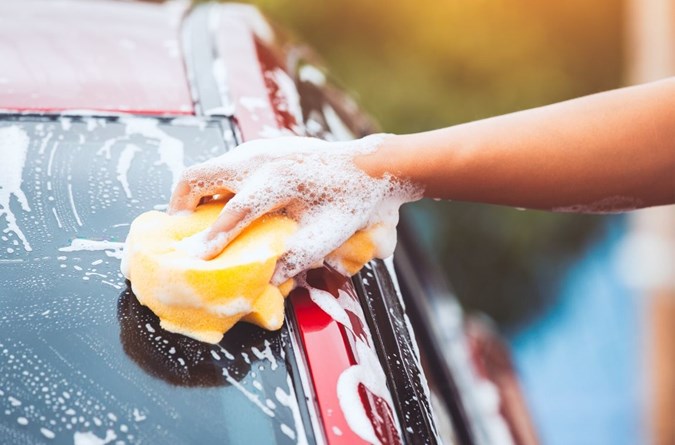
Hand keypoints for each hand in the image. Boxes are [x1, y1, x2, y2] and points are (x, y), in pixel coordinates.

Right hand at [169, 135, 420, 283]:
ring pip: (208, 169)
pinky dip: (215, 186)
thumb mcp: (324, 237)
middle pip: (198, 176)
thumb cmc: (349, 203)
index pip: (232, 212)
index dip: (212, 238)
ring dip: (197, 196)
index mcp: (278, 180)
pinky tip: (226, 207)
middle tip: (181, 233)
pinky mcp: (261, 148)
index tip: (198, 258)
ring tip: (200, 224)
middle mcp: (261, 159)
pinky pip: (225, 166)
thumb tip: (260, 279)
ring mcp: (258, 149)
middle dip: (181, 206)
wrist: (368, 168)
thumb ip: (290, 258)